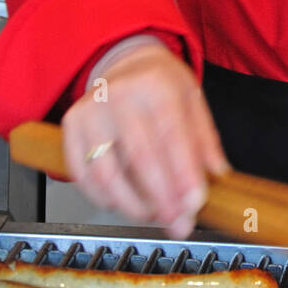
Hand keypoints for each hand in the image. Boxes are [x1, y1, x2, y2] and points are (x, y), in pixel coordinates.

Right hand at [62, 43, 229, 238]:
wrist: (124, 64)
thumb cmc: (160, 84)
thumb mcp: (192, 98)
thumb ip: (205, 140)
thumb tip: (217, 178)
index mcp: (156, 85)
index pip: (172, 136)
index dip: (183, 175)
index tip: (194, 204)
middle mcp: (119, 96)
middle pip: (140, 158)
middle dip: (162, 199)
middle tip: (178, 222)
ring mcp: (90, 112)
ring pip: (107, 173)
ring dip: (133, 205)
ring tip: (154, 215)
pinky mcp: (70, 129)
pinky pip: (83, 176)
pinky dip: (104, 198)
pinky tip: (124, 204)